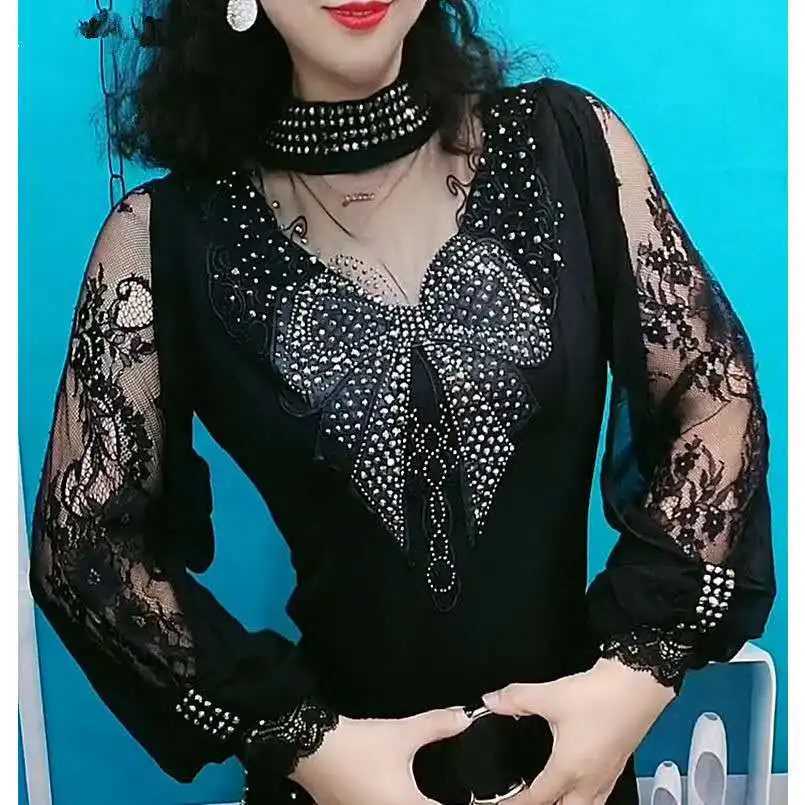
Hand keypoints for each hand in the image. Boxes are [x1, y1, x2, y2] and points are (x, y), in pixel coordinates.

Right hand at [291, 706, 471, 804]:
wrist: (310, 748)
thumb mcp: (402, 733)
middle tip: (451, 789)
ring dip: (416, 802)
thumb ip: (437, 725)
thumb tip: (465, 718)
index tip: (476, 798)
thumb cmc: (358, 746)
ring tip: (426, 790)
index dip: (466, 803)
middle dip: (439, 800)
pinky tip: (396, 792)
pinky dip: (397, 802)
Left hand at [482, 659, 674, 804]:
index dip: (517, 804)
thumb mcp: (551, 695)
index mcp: (569, 769)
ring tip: (554, 797)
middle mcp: (591, 779)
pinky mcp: (619, 763)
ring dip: (569, 804)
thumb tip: (492, 701)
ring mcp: (608, 774)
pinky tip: (581, 780)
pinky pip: (601, 793)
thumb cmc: (602, 695)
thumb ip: (516, 699)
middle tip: (528, 799)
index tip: (504, 804)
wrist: (640, 684)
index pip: (539, 799)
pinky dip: (587, 796)